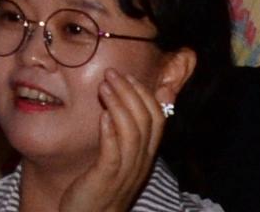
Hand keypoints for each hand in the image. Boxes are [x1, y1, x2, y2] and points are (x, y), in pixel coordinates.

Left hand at [58, 76, 165, 211]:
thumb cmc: (101, 186)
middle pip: (146, 121)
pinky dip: (110, 132)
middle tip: (112, 73)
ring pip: (132, 133)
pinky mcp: (105, 179)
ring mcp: (125, 172)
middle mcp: (140, 163)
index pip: (158, 119)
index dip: (145, 94)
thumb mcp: (117, 158)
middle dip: (130, 92)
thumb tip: (118, 104)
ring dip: (119, 105)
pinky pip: (113, 153)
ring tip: (104, 85)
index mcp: (145, 156)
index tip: (128, 76)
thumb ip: (121, 134)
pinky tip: (102, 116)